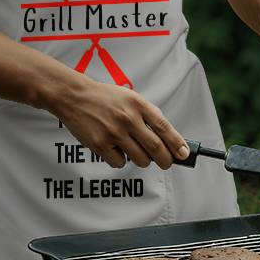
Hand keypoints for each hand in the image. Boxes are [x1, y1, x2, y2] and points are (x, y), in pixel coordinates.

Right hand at [54, 78, 189, 169]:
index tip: (184, 154)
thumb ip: (147, 114)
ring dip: (143, 160)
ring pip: (140, 159)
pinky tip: (115, 148)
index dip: (177, 143)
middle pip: (155, 148)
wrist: (75, 97)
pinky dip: (121, 160)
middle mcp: (127, 118)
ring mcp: (114, 132)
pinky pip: (120, 163)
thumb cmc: (105, 98)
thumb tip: (167, 137)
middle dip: (165, 160)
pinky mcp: (100, 144)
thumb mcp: (130, 97)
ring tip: (135, 150)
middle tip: (166, 162)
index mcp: (138, 104)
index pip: (164, 127)